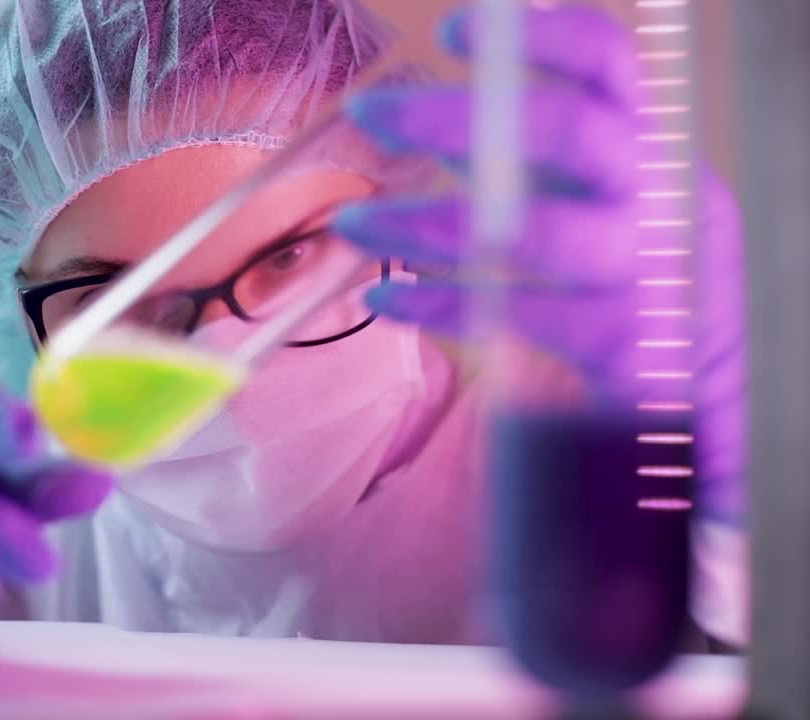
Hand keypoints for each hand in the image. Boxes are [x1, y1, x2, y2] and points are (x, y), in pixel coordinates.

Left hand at [333, 5, 745, 525]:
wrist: (681, 374)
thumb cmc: (613, 258)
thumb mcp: (581, 189)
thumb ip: (520, 144)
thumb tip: (439, 103)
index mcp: (647, 138)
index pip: (609, 61)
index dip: (538, 37)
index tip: (451, 30)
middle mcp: (659, 191)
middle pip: (566, 130)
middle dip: (454, 114)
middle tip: (367, 110)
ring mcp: (644, 266)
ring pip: (533, 232)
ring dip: (427, 222)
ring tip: (352, 221)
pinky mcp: (619, 337)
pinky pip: (516, 314)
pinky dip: (441, 303)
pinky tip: (387, 298)